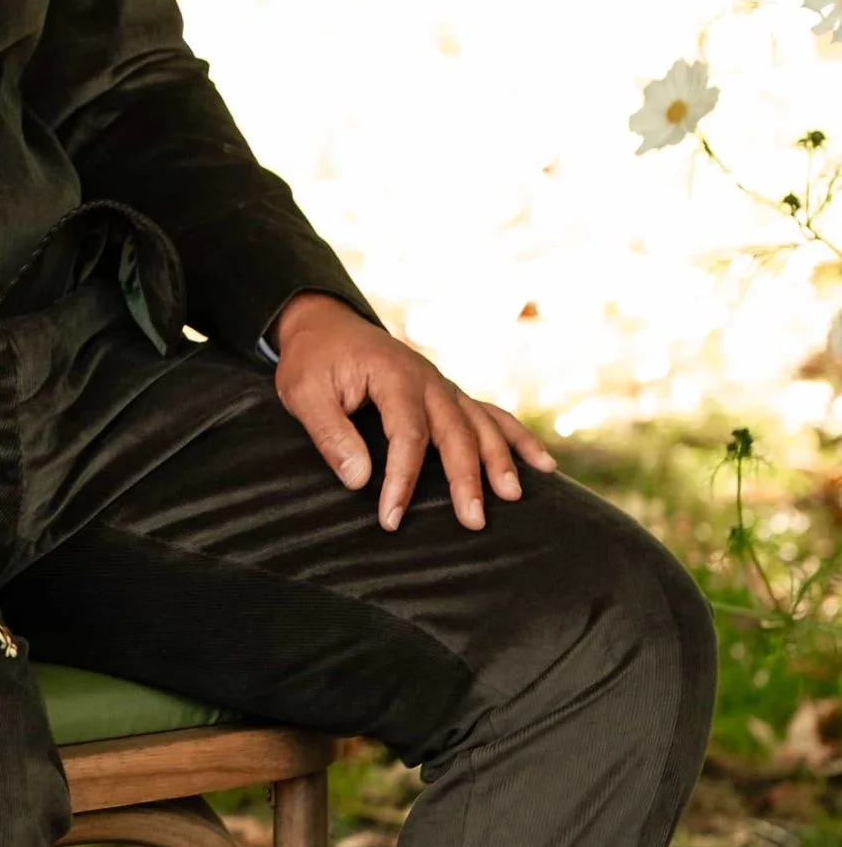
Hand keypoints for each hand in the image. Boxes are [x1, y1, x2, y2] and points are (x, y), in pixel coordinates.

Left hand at [271, 292, 555, 533]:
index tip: (391, 518)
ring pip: (480, 425)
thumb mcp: (303, 393)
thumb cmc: (313, 361)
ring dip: (500, 460)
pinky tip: (543, 464)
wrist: (325, 325)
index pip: (408, 435)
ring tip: (512, 496)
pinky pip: (490, 415)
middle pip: (456, 433)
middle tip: (473, 521)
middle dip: (467, 479)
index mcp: (394, 377)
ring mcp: (443, 386)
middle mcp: (428, 380)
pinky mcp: (449, 394)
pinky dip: (517, 439)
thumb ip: (330, 433)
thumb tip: (358, 479)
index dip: (403, 479)